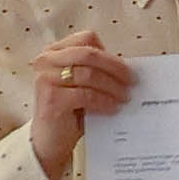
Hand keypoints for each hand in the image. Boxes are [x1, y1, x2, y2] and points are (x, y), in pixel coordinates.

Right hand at [24, 30, 139, 179]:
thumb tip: (130, 68)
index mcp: (54, 51)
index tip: (126, 68)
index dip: (109, 53)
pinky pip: (85, 95)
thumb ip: (96, 71)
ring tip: (125, 97)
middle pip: (89, 54)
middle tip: (132, 81)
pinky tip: (113, 108)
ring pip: (89, 74)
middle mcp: (46, 60)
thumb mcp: (82, 84)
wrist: (49, 140)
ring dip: (113, 87)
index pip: (86, 39)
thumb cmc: (69, 110)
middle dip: (115, 67)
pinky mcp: (50, 98)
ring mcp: (46, 78)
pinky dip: (104, 101)